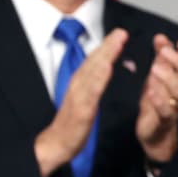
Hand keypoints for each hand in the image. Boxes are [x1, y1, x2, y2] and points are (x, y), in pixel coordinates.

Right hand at [34, 29, 128, 176]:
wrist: (56, 145)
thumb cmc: (72, 124)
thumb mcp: (85, 101)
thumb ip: (94, 86)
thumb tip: (106, 72)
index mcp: (80, 84)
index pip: (94, 61)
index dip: (106, 47)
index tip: (119, 33)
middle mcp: (78, 86)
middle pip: (93, 62)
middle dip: (107, 45)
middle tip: (121, 31)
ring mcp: (78, 97)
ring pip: (92, 72)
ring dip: (105, 56)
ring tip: (117, 42)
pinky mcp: (81, 111)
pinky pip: (91, 93)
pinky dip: (99, 79)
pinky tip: (107, 68)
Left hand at [136, 34, 177, 164]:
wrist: (154, 132)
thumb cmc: (158, 100)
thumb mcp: (158, 76)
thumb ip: (161, 57)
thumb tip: (161, 37)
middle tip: (164, 51)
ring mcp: (177, 108)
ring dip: (169, 78)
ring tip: (154, 69)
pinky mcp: (164, 121)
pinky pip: (167, 112)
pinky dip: (160, 101)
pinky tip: (151, 91)